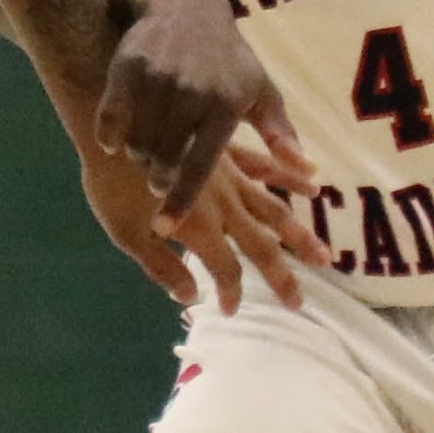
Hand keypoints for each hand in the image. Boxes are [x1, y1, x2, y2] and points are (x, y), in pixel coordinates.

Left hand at [83, 131, 315, 311]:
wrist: (113, 122)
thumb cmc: (110, 182)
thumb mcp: (125, 233)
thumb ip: (160, 266)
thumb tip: (189, 297)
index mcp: (198, 228)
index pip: (225, 269)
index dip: (230, 292)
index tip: (230, 310)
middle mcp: (224, 205)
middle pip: (260, 246)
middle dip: (280, 277)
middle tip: (298, 302)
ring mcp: (230, 176)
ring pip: (275, 210)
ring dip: (299, 236)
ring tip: (323, 257)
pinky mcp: (229, 148)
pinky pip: (267, 165)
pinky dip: (291, 176)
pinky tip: (313, 180)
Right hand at [92, 0, 292, 208]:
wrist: (184, 7)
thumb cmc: (227, 59)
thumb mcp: (259, 91)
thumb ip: (280, 135)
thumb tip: (310, 176)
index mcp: (224, 105)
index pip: (200, 165)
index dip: (181, 199)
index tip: (165, 225)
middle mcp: (190, 92)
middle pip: (163, 159)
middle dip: (157, 179)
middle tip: (157, 181)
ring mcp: (156, 79)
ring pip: (137, 142)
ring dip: (139, 157)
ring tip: (144, 156)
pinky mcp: (126, 68)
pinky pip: (111, 118)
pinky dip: (111, 135)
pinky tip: (115, 140)